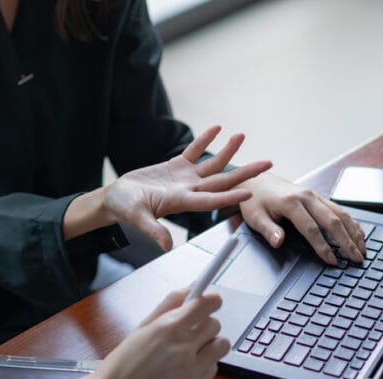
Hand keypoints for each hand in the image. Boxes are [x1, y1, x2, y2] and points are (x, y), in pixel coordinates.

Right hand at [47, 288, 229, 378]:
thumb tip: (193, 287)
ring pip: (220, 346)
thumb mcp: (142, 328)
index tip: (210, 302)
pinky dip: (202, 367)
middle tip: (187, 334)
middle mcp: (183, 348)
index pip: (207, 304)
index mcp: (168, 328)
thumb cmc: (122, 364)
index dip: (210, 301)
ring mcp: (191, 371)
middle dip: (203, 326)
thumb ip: (170, 305)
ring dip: (208, 346)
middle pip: (215, 324)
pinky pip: (213, 369)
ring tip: (188, 353)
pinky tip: (182, 371)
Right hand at [63, 126, 271, 250]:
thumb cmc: (124, 208)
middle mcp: (188, 190)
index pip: (211, 199)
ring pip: (211, 164)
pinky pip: (194, 152)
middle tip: (267, 163)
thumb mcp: (137, 218)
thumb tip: (165, 246)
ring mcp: (184, 178)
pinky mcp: (175, 167)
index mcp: (181, 201)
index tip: (250, 191)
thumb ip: (153, 230)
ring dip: (228, 151)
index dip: (230, 195)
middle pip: (221, 180)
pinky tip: (217, 128)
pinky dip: (205, 140)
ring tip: (242, 136)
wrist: (116, 199)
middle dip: (245, 172)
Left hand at [237, 173, 366, 264]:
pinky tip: (359, 234)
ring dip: (354, 232)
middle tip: (357, 259)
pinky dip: (351, 222)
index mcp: (291, 202)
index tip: (332, 261)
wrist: (257, 181)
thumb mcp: (255, 217)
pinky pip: (339, 209)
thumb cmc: (255, 201)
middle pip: (333, 220)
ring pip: (341, 213)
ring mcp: (314, 195)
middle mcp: (307, 197)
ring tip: (362, 250)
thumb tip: (278, 242)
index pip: (311, 228)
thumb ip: (268, 230)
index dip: (323, 246)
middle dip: (347, 241)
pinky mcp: (318, 197)